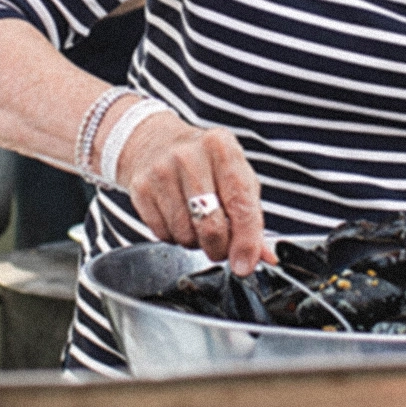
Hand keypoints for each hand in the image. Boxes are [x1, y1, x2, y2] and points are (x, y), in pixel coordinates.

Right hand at [115, 113, 274, 276]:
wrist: (154, 142)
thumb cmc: (204, 161)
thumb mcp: (235, 175)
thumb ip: (251, 214)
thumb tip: (265, 255)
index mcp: (222, 148)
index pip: (240, 205)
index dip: (246, 242)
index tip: (245, 264)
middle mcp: (190, 157)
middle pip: (211, 226)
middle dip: (220, 248)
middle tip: (221, 245)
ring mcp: (162, 172)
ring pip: (185, 235)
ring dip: (196, 242)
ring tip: (197, 223)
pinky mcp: (140, 188)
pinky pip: (162, 234)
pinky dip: (174, 237)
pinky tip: (177, 217)